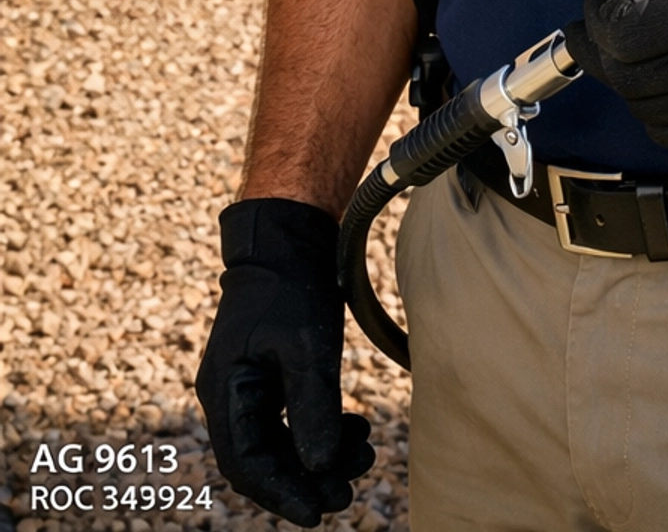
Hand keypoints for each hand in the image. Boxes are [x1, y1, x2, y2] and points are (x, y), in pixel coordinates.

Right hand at [196, 199, 372, 528]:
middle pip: (265, 459)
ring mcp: (250, 387)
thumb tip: (318, 467)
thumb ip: (311, 406)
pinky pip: (292, 419)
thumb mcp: (305, 346)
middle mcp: (231, 396)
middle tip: (349, 492)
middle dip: (307, 479)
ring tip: (365, 454)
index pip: (247, 464)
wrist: (289, 239)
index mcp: (226, 392)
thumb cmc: (291, 287)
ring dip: (320, 455)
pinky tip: (356, 429)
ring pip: (283, 442)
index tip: (317, 513)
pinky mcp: (272, 376)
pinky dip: (322, 430)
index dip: (281, 493)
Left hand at [566, 0, 667, 156]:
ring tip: (650, 50)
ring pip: (640, 106)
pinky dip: (656, 107)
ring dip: (630, 78)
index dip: (598, 17)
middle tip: (611, 30)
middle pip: (625, 75)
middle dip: (606, 50)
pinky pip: (666, 132)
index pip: (621, 33)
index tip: (602, 3)